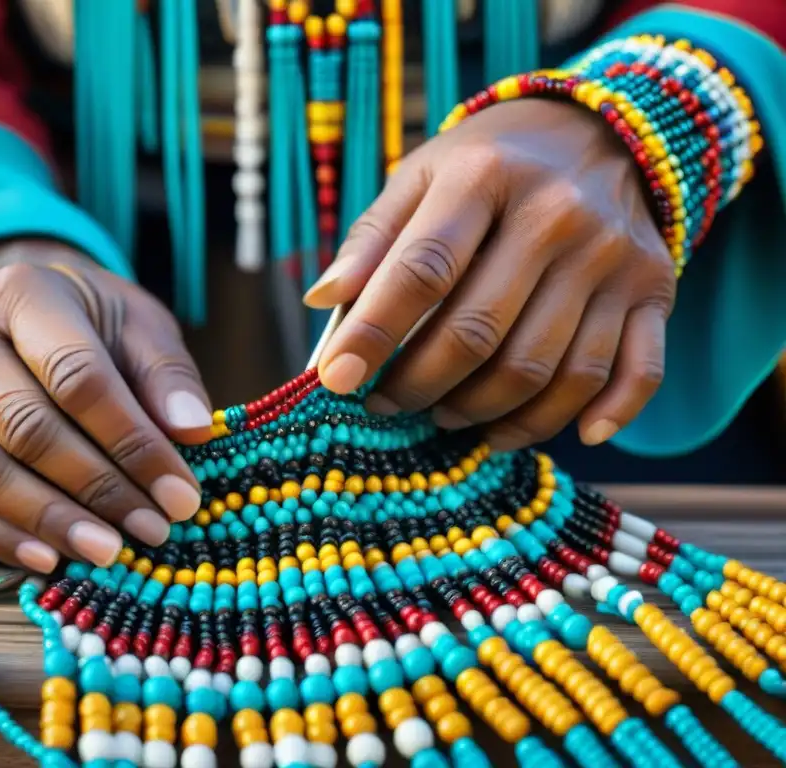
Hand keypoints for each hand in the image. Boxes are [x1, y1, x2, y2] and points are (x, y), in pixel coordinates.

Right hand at [0, 239, 211, 571]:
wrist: (14, 328)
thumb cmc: (89, 329)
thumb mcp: (138, 328)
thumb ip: (165, 376)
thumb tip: (194, 431)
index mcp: (18, 296)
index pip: (77, 376)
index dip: (132, 440)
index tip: (180, 492)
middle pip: (26, 429)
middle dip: (98, 487)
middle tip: (152, 529)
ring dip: (54, 522)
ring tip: (111, 552)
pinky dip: (3, 542)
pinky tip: (52, 559)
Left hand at [305, 99, 675, 450]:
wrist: (601, 131)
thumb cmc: (488, 166)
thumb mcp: (420, 176)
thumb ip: (371, 239)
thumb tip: (324, 302)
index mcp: (485, 176)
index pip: (421, 271)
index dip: (372, 334)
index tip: (334, 381)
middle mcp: (557, 215)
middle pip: (479, 333)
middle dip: (419, 386)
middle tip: (386, 404)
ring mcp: (613, 257)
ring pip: (545, 370)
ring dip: (485, 413)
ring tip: (446, 416)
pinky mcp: (655, 290)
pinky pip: (633, 374)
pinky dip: (594, 416)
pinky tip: (558, 435)